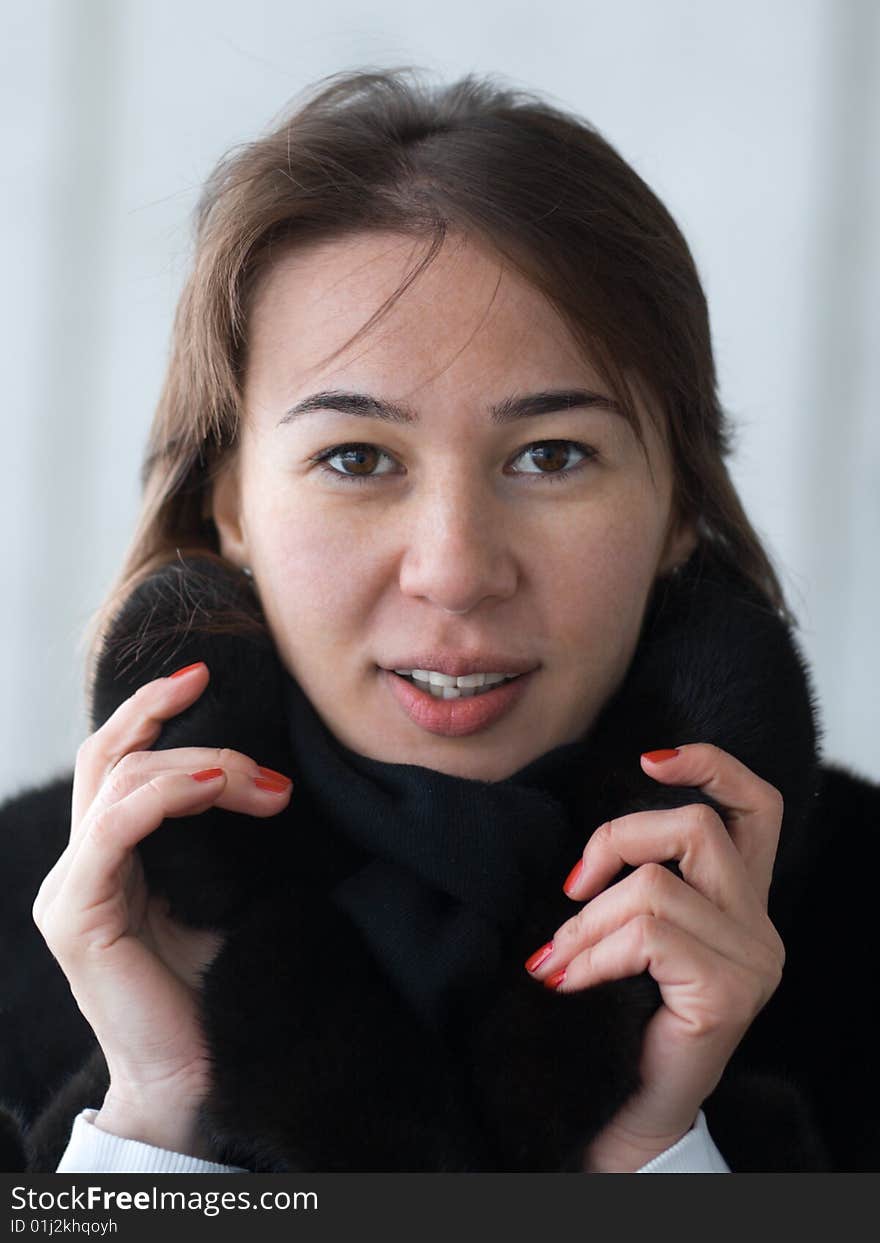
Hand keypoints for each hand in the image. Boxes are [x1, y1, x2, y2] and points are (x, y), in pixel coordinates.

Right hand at [31, 661, 293, 1152]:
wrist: (195, 1079)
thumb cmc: (213, 989)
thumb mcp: (221, 895)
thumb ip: (218, 840)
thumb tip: (267, 776)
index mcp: (110, 860)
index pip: (116, 765)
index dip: (150, 712)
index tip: (202, 677)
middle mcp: (80, 868)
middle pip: (106, 759)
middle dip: (161, 714)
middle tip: (216, 690)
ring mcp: (70, 890)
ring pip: (117, 784)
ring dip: (196, 765)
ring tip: (260, 781)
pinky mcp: (75, 916)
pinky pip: (111, 830)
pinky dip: (164, 796)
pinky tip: (213, 786)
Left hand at [522, 743, 785, 1171]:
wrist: (634, 1113)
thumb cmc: (625, 1018)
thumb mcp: (639, 936)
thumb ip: (642, 883)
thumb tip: (589, 850)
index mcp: (744, 900)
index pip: (757, 806)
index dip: (711, 765)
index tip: (649, 760)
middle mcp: (761, 925)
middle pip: (695, 828)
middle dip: (615, 841)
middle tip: (571, 889)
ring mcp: (752, 960)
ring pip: (655, 887)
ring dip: (587, 920)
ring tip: (557, 958)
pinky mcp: (727, 992)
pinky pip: (646, 937)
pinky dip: (592, 953)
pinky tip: (568, 982)